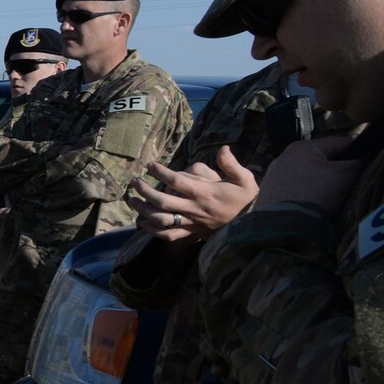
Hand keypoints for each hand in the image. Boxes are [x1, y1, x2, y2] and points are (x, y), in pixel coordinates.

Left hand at [128, 146, 258, 242]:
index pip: (177, 181)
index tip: (149, 165)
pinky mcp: (192, 233)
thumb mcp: (245, 179)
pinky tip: (143, 223)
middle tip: (134, 181)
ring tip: (131, 200)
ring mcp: (191, 222)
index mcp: (205, 193)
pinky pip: (169, 235)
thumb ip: (231, 164)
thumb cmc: (246, 199)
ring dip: (143, 210)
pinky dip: (153, 231)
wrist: (252, 225)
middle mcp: (194, 208)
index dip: (160, 172)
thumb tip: (223, 148)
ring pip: (161, 219)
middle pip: (163, 201)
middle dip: (145, 190)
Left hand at [252, 134, 362, 216]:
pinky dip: (306, 194)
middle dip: (337, 171)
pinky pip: (296, 188)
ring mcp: (274, 175)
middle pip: (324, 160)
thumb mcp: (343, 176)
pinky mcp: (269, 193)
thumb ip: (358, 163)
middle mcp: (284, 157)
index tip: (363, 169)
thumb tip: (364, 157)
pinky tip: (311, 205)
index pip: (341, 143)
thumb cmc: (314, 195)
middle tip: (345, 187)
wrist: (282, 226)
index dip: (357, 154)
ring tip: (328, 199)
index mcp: (303, 147)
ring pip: (309, 175)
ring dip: (321, 184)